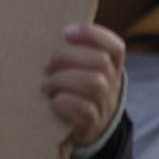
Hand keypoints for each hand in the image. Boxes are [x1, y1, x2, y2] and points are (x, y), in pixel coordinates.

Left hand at [43, 23, 124, 146]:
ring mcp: (104, 105)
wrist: (87, 130)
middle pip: (100, 62)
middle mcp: (112, 84)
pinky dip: (63, 103)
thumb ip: (73, 51)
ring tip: (47, 86)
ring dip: (62, 81)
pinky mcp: (92, 125)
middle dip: (67, 58)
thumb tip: (44, 28)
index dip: (92, 35)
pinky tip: (52, 102)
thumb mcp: (81, 69)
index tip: (66, 32)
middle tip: (46, 66)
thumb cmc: (75, 90)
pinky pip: (84, 110)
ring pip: (93, 84)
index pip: (115, 46)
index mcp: (111, 67)